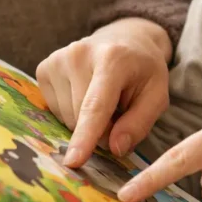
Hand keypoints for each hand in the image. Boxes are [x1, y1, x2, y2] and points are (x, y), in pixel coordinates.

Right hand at [35, 18, 171, 166]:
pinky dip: (72, 112)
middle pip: (80, 117)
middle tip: (119, 111)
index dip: (86, 136)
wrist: (125, 40)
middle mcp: (79, 54)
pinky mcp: (44, 68)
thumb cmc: (143, 71)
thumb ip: (140, 123)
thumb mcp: (157, 95)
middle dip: (101, 130)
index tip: (73, 161)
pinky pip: (54, 110)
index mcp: (113, 59)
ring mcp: (57, 59)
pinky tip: (85, 94)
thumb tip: (115, 149)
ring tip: (104, 99)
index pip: (96, 106)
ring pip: (66, 117)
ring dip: (85, 122)